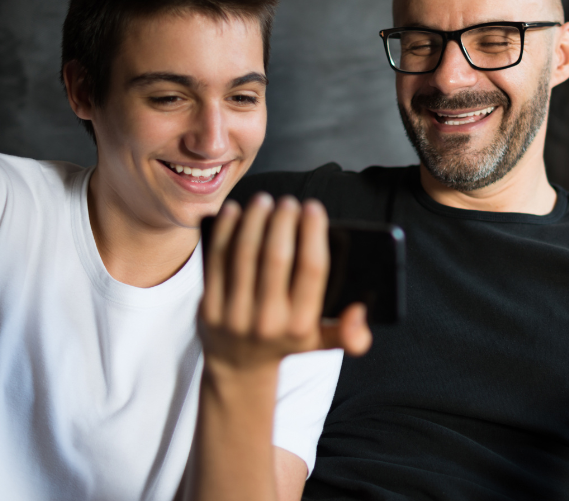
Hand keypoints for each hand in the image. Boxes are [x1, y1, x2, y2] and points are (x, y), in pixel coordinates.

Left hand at [199, 193, 371, 373]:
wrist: (238, 368)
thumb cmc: (285, 342)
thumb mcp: (321, 343)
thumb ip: (350, 334)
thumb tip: (359, 312)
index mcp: (301, 324)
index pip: (311, 269)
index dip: (313, 232)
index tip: (313, 207)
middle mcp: (268, 321)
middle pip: (277, 256)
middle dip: (283, 220)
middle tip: (288, 202)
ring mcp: (235, 314)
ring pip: (245, 253)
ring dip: (255, 220)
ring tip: (264, 201)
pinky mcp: (209, 307)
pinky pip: (218, 260)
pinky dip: (226, 231)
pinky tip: (234, 211)